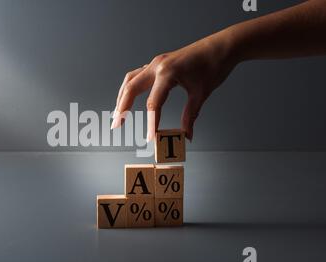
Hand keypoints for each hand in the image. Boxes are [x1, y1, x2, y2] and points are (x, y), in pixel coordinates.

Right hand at [111, 30, 237, 141]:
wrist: (222, 46)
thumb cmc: (214, 65)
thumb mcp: (201, 93)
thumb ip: (190, 115)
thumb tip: (186, 135)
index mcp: (168, 73)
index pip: (154, 103)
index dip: (151, 122)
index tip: (150, 138)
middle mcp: (157, 66)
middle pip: (131, 88)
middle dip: (122, 107)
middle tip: (116, 125)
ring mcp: (156, 63)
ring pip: (131, 79)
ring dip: (123, 96)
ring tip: (119, 113)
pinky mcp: (159, 63)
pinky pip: (138, 74)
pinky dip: (131, 87)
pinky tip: (131, 97)